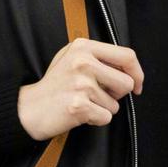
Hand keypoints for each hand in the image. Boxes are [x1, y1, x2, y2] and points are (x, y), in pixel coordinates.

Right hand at [18, 38, 143, 141]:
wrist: (30, 108)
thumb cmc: (55, 85)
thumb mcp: (73, 59)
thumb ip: (99, 58)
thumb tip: (131, 70)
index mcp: (83, 46)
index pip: (127, 55)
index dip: (137, 73)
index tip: (137, 85)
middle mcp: (83, 62)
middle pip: (127, 83)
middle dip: (118, 95)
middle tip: (99, 96)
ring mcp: (81, 83)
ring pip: (116, 104)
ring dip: (103, 108)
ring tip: (83, 102)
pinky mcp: (79, 105)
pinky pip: (105, 117)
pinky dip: (95, 119)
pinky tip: (79, 113)